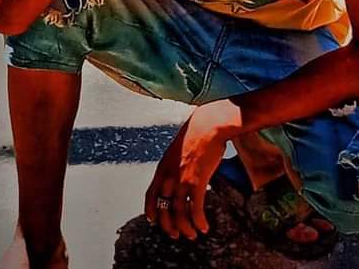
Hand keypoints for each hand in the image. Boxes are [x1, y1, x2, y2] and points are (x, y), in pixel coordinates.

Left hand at [144, 104, 229, 239]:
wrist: (207, 124)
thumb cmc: (196, 133)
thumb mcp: (178, 149)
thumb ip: (176, 163)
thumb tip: (181, 173)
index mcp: (162, 167)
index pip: (151, 195)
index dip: (151, 210)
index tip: (154, 220)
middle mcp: (169, 176)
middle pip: (163, 209)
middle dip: (169, 225)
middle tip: (175, 234)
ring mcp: (182, 180)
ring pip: (179, 213)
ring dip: (185, 228)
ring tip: (192, 234)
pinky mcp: (197, 182)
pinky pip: (195, 209)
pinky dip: (199, 221)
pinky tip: (204, 226)